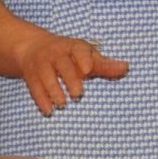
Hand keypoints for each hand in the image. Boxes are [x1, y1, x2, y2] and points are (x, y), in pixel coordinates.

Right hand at [14, 32, 129, 116]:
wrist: (33, 48)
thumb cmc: (70, 55)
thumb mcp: (87, 56)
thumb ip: (105, 65)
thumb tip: (126, 68)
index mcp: (73, 47)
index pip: (79, 50)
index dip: (83, 58)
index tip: (88, 70)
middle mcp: (56, 54)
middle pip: (63, 65)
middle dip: (70, 79)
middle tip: (78, 94)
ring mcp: (42, 64)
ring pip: (46, 76)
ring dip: (54, 91)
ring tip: (62, 104)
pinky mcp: (31, 76)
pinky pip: (34, 87)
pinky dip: (41, 100)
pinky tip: (49, 111)